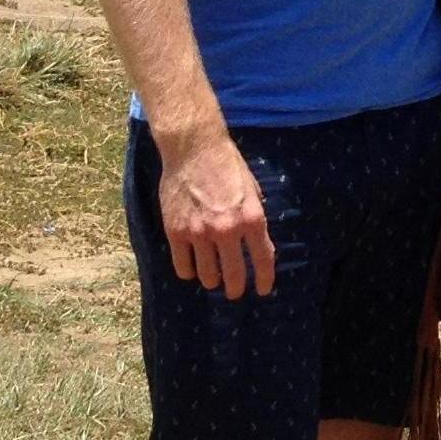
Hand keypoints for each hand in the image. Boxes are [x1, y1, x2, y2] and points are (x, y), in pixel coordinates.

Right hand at [158, 129, 274, 298]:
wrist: (194, 148)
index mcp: (251, 218)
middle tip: (234, 291)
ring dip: (212, 280)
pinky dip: (188, 271)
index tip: (263, 289)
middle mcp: (227, 230)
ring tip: (212, 277)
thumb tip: (257, 242)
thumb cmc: (227, 165)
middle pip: (233, 275)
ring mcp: (199, 233)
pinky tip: (191, 266)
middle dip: (235, 288)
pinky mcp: (176, 232)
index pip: (263, 260)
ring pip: (207, 276)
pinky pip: (183, 267)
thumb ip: (254, 217)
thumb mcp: (251, 190)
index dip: (264, 279)